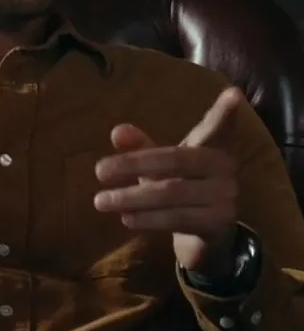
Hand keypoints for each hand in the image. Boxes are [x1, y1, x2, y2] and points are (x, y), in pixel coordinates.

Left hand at [94, 88, 242, 274]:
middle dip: (134, 165)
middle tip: (99, 171)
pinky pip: (178, 219)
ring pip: (172, 193)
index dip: (224, 112)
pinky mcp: (219, 224)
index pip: (216, 127)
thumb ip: (141, 148)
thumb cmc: (181, 190)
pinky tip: (125, 218)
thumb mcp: (161, 167)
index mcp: (211, 146)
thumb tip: (117, 132)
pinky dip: (148, 219)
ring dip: (132, 197)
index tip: (232, 93)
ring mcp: (225, 196)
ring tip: (102, 201)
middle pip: (175, 160)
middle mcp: (224, 167)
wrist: (206, 237)